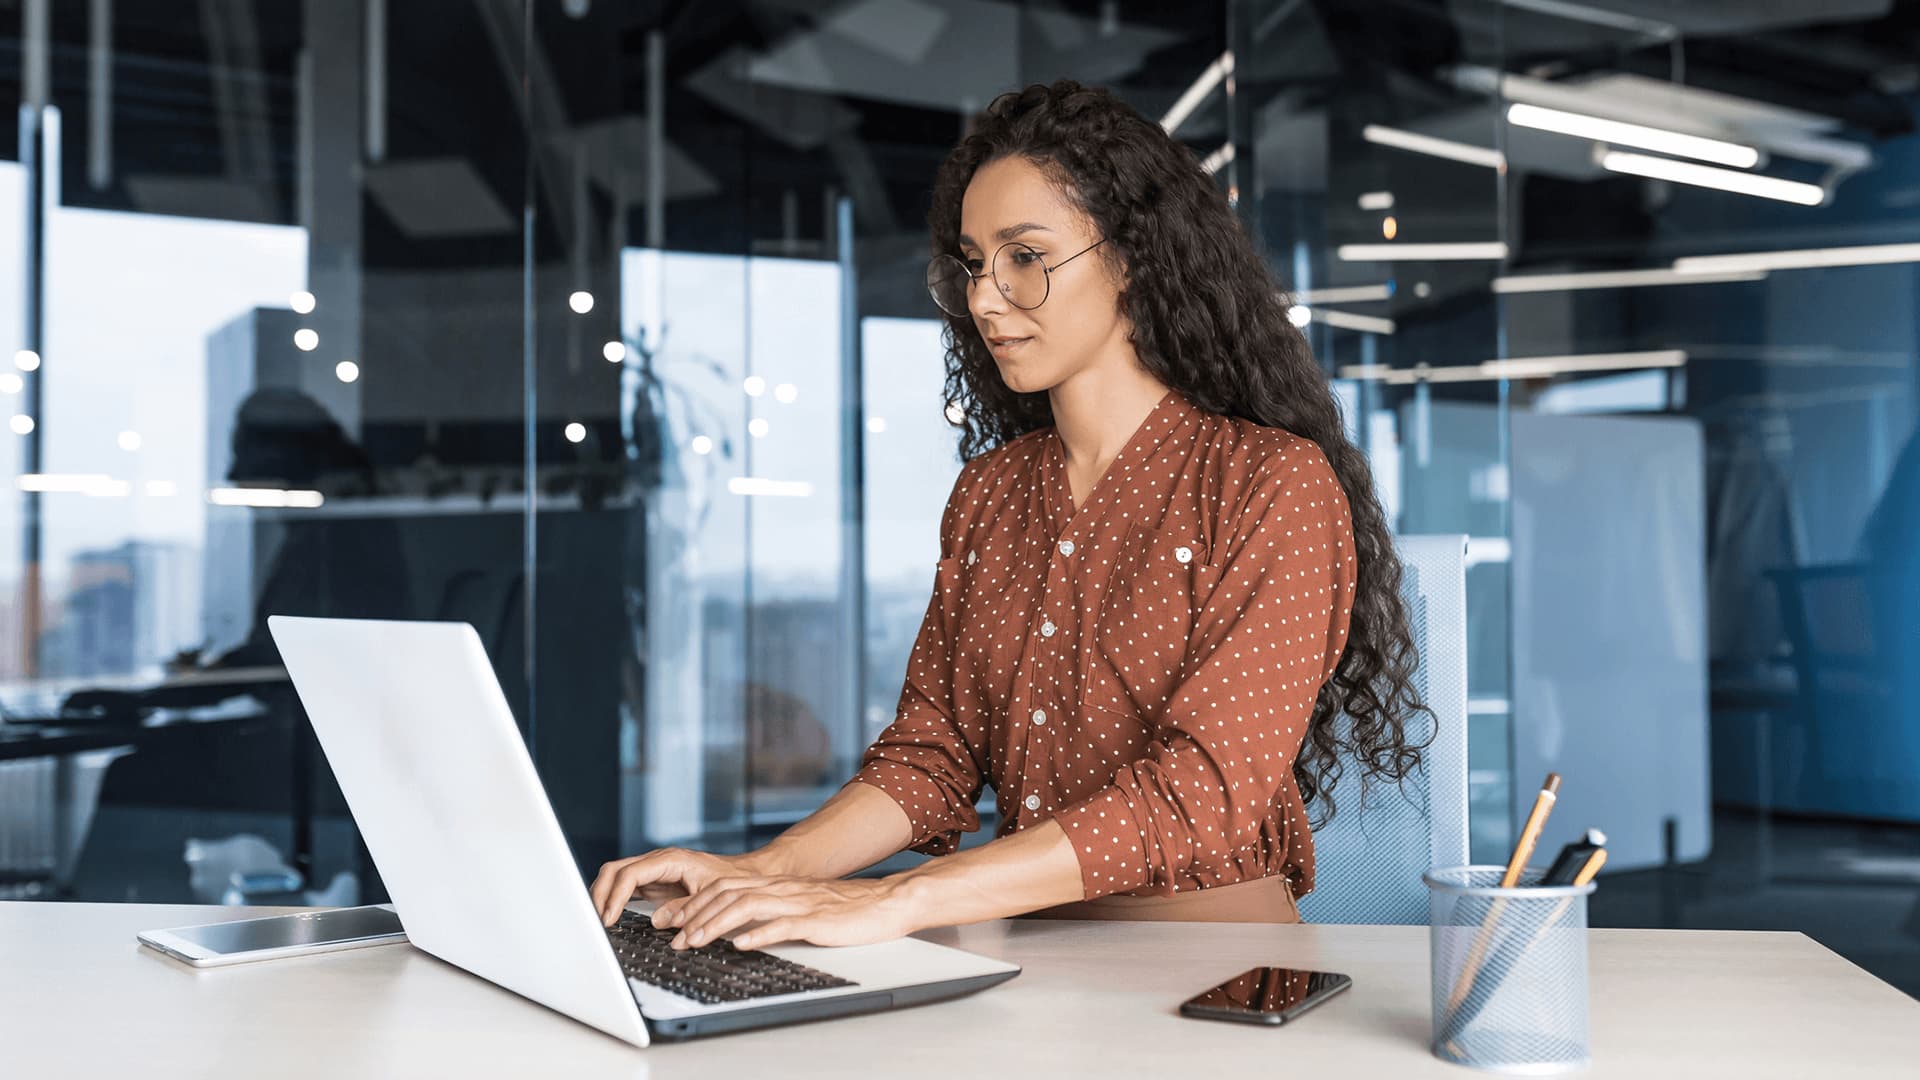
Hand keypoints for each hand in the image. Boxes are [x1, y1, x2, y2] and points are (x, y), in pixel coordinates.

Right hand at [590, 847, 780, 925]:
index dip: (615, 897)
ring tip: (597, 922)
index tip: (608, 919)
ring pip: (615, 876)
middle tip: (595, 922)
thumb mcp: (711, 897)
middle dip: (600, 894)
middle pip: (615, 870)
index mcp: (671, 860)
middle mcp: (658, 861)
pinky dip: (612, 900)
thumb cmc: (732, 884)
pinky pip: (625, 886)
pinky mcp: (653, 882)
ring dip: (602, 896)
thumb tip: (658, 921)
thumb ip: (685, 909)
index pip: (631, 874)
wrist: (744, 877)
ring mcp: (653, 870)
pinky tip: (609, 917)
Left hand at [653, 876, 917, 951]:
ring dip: (717, 924)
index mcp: (777, 886)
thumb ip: (772, 913)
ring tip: (697, 941)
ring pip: (747, 906)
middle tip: (674, 936)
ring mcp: (798, 903)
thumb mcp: (802, 907)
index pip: (725, 888)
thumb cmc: (846, 910)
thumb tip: (739, 930)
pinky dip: (759, 935)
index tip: (673, 921)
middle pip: (728, 894)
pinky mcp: (816, 920)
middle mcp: (783, 890)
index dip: (695, 903)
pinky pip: (783, 925)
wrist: (886, 902)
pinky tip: (742, 945)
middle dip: (696, 914)